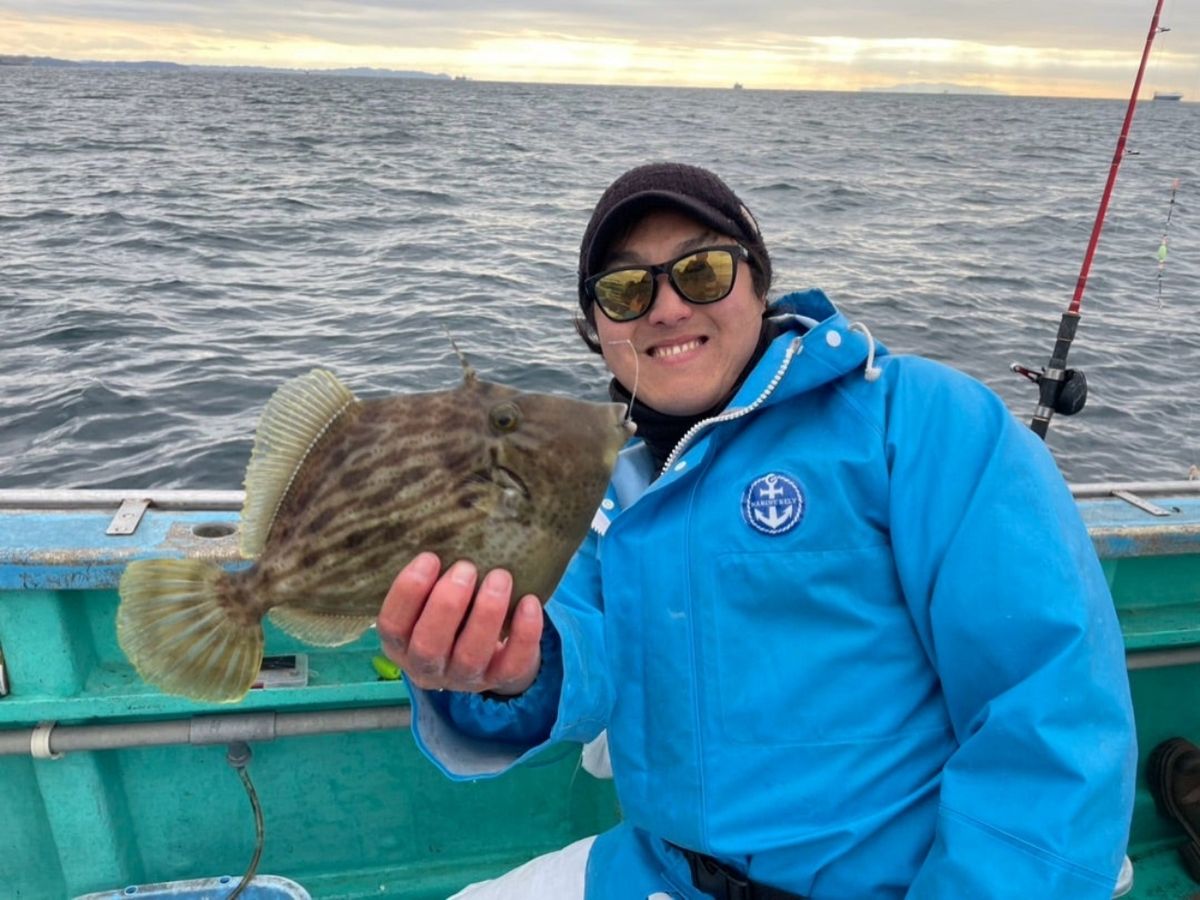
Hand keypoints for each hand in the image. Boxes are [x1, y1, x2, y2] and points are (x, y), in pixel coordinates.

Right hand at [377, 552, 542, 695]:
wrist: (488, 650)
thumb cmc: (452, 611)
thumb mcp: (431, 598)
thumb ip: (431, 578)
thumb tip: (447, 527)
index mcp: (401, 644)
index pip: (393, 625)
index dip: (408, 592)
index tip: (430, 556)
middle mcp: (427, 667)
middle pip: (429, 645)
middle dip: (447, 604)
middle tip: (466, 567)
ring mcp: (463, 678)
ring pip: (471, 655)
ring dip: (485, 614)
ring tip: (500, 577)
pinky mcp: (499, 680)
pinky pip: (512, 664)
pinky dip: (523, 634)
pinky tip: (529, 602)